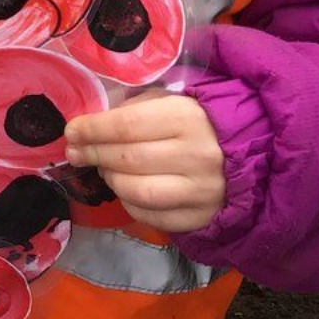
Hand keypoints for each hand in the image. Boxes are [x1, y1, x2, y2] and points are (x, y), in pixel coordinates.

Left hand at [63, 91, 224, 232]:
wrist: (248, 155)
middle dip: (94, 154)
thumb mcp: (169, 101)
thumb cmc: (196, 121)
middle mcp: (197, 155)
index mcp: (186, 117)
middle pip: (128, 158)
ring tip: (103, 169)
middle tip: (75, 152)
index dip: (92, 129)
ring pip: (138, 192)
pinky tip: (124, 190)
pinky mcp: (203, 217)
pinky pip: (153, 217)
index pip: (126, 125)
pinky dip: (130, 204)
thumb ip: (133, 110)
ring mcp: (203, 191)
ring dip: (111, 180)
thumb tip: (92, 127)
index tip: (70, 132)